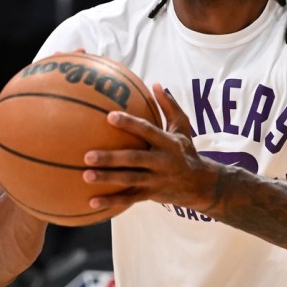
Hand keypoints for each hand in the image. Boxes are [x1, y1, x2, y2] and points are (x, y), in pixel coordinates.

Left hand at [82, 83, 220, 210]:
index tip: (110, 116)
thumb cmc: (186, 150)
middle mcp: (162, 162)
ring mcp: (156, 180)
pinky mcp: (151, 195)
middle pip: (134, 159)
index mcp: (168, 143)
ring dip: (107, 179)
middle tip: (87, 155)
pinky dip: (111, 202)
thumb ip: (169, 106)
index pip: (147, 131)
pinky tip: (91, 201)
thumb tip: (155, 84)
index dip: (130, 124)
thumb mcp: (182, 127)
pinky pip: (129, 199)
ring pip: (129, 180)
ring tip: (85, 175)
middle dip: (111, 158)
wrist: (201, 185)